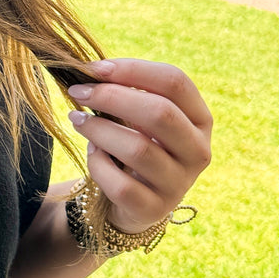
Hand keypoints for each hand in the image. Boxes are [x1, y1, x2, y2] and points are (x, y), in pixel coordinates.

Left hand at [66, 58, 211, 235]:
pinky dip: (98, 164)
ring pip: (138, 149)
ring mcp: (178, 183)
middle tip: (78, 92)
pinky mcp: (154, 209)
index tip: (95, 68)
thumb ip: (127, 92)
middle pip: (160, 113)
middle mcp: (198, 151)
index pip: (175, 82)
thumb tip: (90, 70)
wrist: (134, 200)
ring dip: (99, 129)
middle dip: (111, 97)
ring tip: (78, 120)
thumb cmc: (137, 143)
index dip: (133, 69)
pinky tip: (93, 154)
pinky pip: (121, 184)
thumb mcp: (141, 117)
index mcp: (200, 119)